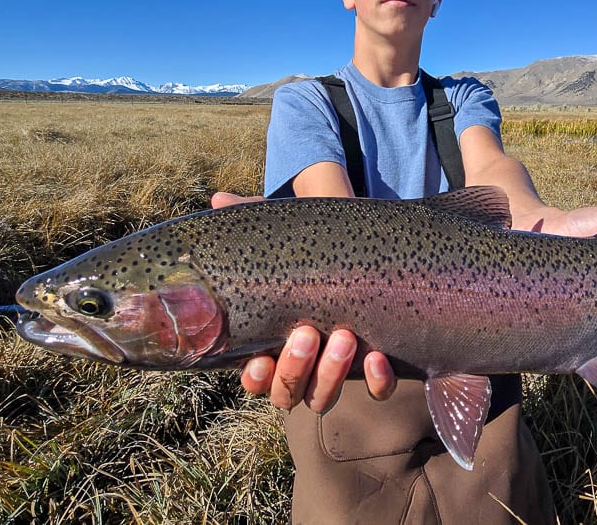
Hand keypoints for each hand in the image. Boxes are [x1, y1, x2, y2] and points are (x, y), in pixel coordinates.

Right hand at [211, 192, 397, 409]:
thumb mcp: (290, 235)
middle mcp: (305, 366)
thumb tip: (218, 199)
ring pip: (324, 397)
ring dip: (330, 375)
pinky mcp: (377, 369)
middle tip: (308, 333)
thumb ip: (254, 218)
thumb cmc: (318, 249)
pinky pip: (378, 391)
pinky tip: (377, 357)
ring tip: (345, 338)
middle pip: (288, 393)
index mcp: (274, 343)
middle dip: (294, 369)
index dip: (256, 376)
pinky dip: (377, 382)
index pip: (256, 378)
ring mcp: (340, 371)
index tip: (260, 360)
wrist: (372, 248)